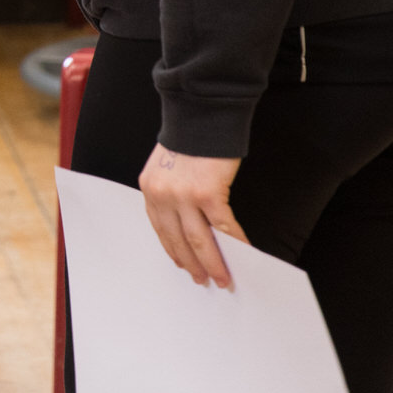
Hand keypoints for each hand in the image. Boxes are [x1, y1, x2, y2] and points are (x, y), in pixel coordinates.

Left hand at [139, 144, 245, 288]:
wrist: (202, 111)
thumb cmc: (190, 136)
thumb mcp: (168, 165)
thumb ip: (172, 190)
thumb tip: (188, 219)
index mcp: (150, 188)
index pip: (160, 228)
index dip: (173, 250)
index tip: (182, 265)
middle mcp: (162, 194)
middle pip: (177, 240)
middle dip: (191, 264)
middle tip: (203, 280)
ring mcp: (183, 195)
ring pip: (198, 241)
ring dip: (212, 263)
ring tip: (222, 278)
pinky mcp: (207, 193)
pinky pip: (223, 227)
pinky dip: (234, 243)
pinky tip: (243, 253)